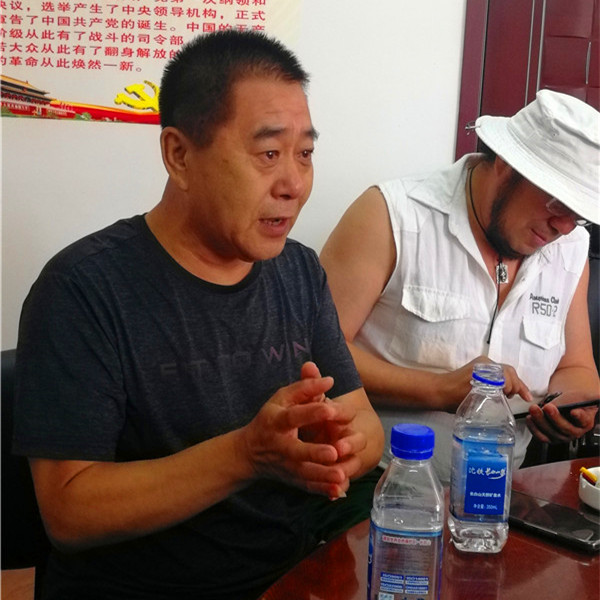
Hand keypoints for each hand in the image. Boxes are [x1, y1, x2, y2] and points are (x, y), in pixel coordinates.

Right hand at [240, 372, 357, 498]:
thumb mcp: (282, 398)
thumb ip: (305, 387)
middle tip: (334, 453)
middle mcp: (280, 445)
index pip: (294, 416)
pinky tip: (339, 490)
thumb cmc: (272, 418)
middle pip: (296, 451)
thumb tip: (329, 379)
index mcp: (277, 421)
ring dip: (322, 476)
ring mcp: (286, 465)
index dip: (312, 412)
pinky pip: (308, 487)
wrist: (250, 452)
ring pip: (304, 473)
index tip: (332, 409)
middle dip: (314, 453)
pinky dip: (322, 490)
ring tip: (341, 475)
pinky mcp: (293, 480)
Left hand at [435, 356, 532, 410]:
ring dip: (512, 383)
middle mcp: (484, 364)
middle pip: (508, 371)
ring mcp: (482, 367)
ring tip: (515, 395)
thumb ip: (492, 392)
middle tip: (521, 397)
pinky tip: (507, 392)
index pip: (507, 373)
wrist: (438, 391)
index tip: (518, 396)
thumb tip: (506, 394)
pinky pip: (497, 374)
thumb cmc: (453, 396)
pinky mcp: (479, 371)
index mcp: (484, 367)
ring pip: (504, 372)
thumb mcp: (475, 396)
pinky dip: (505, 382)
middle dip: (517, 383)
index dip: (515, 385)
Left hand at [526, 391, 597, 443]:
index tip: (574, 411)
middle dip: (555, 417)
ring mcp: (562, 436)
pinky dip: (534, 428)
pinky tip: (530, 418)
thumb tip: (594, 396)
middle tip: (548, 407)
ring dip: (541, 422)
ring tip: (535, 410)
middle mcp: (574, 431)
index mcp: (585, 421)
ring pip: (552, 433)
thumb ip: (588, 397)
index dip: (579, 416)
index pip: (584, 420)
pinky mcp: (550, 437)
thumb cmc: (573, 400)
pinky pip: (542, 436)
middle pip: (565, 428)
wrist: (564, 403)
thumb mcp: (582, 395)